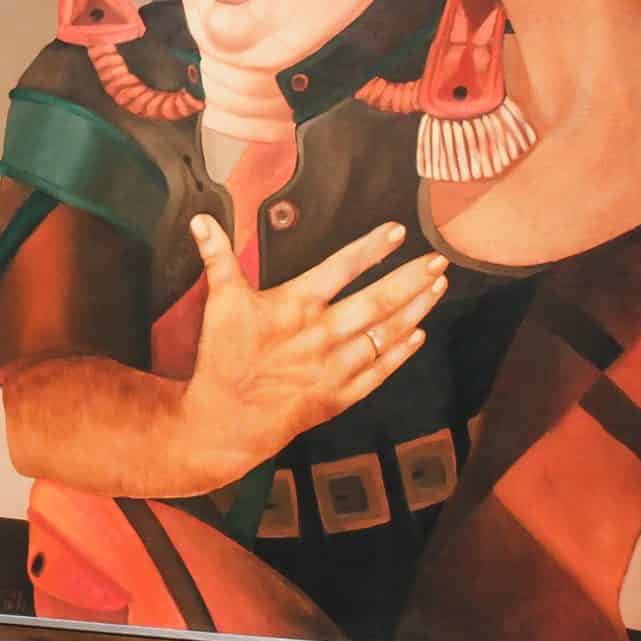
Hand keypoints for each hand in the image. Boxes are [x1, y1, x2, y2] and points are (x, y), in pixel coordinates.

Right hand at [177, 216, 449, 479]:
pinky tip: (418, 335)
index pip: (340, 268)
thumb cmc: (223, 358)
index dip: (371, 248)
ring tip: (437, 288)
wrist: (226, 421)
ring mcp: (335, 367)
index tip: (398, 231)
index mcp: (295, 305)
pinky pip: (379, 372)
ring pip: (385, 335)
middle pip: (377, 301)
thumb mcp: (219, 302)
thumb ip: (217, 257)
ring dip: (414, 310)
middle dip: (411, 279)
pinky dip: (400, 353)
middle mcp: (322, 334)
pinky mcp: (339, 396)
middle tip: (439, 260)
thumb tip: (202, 219)